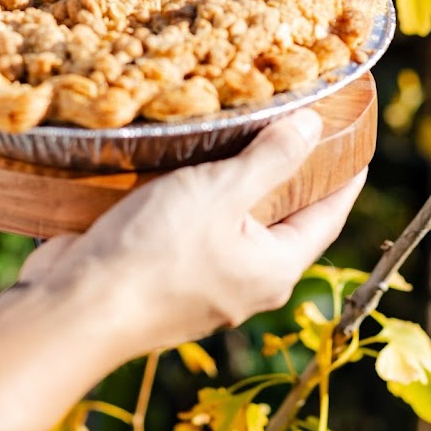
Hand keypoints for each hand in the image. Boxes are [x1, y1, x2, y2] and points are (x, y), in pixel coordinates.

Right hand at [20, 108, 365, 355]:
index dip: (344, 176)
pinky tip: (185, 166)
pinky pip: (194, 231)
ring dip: (236, 184)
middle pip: (281, 220)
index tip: (354, 140)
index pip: (327, 215)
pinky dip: (197, 199)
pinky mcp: (163, 278)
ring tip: (237, 134)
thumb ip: (271, 158)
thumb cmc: (156, 251)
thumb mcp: (221, 191)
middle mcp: (246, 284)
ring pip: (233, 225)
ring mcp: (204, 285)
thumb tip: (315, 126)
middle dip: (286, 174)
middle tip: (291, 123)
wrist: (76, 307)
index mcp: (274, 269)